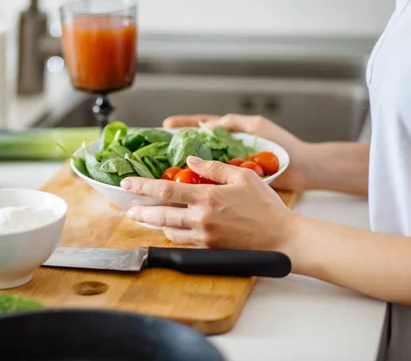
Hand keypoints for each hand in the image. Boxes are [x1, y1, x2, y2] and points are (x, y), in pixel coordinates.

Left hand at [120, 156, 297, 249]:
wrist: (283, 238)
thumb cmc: (267, 206)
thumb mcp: (243, 177)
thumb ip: (214, 168)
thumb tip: (192, 161)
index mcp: (208, 198)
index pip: (166, 190)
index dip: (143, 186)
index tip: (127, 183)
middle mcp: (201, 219)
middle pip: (160, 215)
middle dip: (142, 211)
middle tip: (129, 208)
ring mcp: (205, 237)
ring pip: (170, 231)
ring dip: (157, 223)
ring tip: (149, 217)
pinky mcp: (211, 249)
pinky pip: (185, 243)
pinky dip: (175, 235)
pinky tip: (173, 229)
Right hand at [163, 113, 313, 191]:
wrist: (304, 169)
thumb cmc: (284, 146)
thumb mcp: (258, 126)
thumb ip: (234, 123)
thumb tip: (209, 125)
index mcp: (232, 135)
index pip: (202, 126)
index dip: (184, 125)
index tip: (166, 126)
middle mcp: (228, 153)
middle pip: (196, 150)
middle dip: (178, 150)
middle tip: (160, 153)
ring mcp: (231, 170)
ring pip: (202, 170)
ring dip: (185, 172)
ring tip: (167, 174)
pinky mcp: (237, 185)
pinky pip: (214, 185)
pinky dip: (201, 188)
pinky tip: (189, 192)